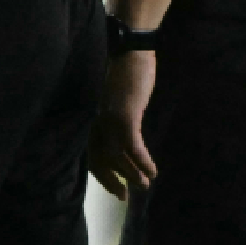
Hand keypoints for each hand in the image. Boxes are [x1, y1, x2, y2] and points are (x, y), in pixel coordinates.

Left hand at [88, 51, 156, 199]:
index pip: (93, 154)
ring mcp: (111, 120)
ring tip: (145, 184)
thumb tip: (124, 134)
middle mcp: (99, 122)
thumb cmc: (126, 72)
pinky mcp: (126, 116)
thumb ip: (116, 116)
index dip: (103, 175)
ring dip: (132, 174)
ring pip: (118, 158)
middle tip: (125, 195)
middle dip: (112, 181)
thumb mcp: (117, 99)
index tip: (116, 188)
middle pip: (100, 160)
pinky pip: (132, 147)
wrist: (131, 51)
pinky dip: (142, 162)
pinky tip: (152, 170)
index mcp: (97, 119)